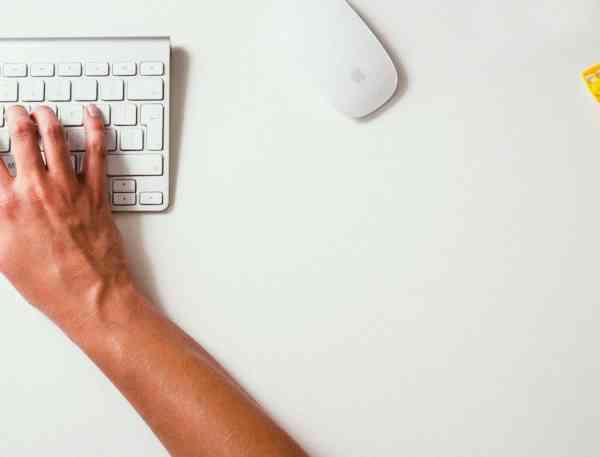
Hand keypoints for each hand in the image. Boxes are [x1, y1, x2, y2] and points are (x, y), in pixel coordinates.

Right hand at [0, 105, 130, 328]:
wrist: (89, 296)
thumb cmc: (47, 283)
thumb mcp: (2, 254)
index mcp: (5, 206)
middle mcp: (35, 190)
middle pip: (20, 137)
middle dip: (14, 117)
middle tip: (14, 110)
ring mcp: (68, 189)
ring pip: (56, 138)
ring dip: (47, 118)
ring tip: (43, 110)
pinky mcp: (96, 193)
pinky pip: (96, 153)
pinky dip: (95, 129)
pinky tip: (92, 115)